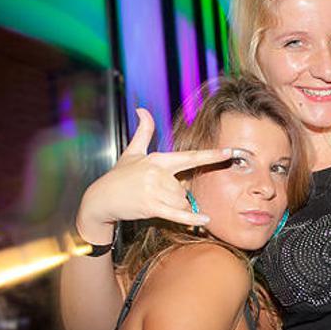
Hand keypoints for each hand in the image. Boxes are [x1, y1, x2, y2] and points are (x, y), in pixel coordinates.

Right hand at [75, 108, 231, 243]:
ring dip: (176, 206)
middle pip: (185, 188)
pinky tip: (205, 220)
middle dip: (178, 195)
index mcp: (158, 159)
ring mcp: (155, 190)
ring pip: (182, 201)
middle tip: (157, 195)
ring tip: (155, 202)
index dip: (211, 155)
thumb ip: (143, 132)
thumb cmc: (119, 176)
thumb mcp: (131, 152)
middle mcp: (158, 173)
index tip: (230, 152)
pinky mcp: (151, 207)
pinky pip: (177, 214)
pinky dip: (192, 218)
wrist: (100, 199)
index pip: (190, 156)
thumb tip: (142, 109)